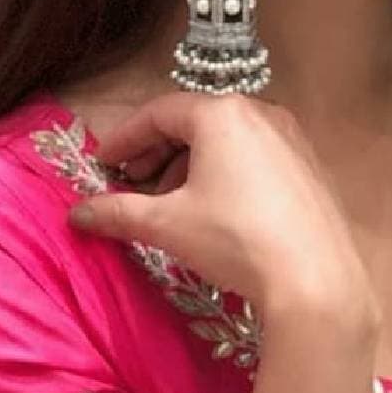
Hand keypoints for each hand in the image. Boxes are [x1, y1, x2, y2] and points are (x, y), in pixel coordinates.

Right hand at [68, 92, 380, 331]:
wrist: (314, 279)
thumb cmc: (234, 239)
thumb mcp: (167, 224)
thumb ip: (117, 212)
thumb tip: (77, 214)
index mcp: (222, 114)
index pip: (159, 112)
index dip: (125, 137)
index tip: (102, 163)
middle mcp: (260, 113)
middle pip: (194, 122)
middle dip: (156, 152)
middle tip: (130, 184)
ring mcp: (291, 138)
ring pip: (226, 140)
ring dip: (189, 164)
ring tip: (169, 202)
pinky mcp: (309, 166)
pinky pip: (254, 156)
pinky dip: (224, 172)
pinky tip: (212, 209)